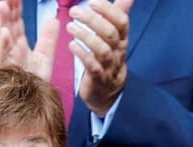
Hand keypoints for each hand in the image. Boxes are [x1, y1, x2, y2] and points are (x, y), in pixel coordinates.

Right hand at [0, 0, 58, 79]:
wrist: (34, 106)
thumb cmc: (35, 83)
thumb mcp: (44, 57)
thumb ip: (48, 39)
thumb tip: (53, 19)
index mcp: (18, 44)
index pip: (16, 21)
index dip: (17, 7)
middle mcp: (10, 50)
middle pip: (8, 24)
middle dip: (8, 9)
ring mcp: (7, 60)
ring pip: (3, 38)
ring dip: (2, 21)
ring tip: (3, 4)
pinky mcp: (6, 72)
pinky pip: (4, 58)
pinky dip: (4, 45)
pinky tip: (5, 33)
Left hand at [70, 0, 132, 117]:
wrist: (108, 93)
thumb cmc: (108, 59)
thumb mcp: (115, 36)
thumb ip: (118, 14)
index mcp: (122, 40)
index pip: (122, 22)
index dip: (108, 10)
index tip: (92, 1)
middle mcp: (118, 53)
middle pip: (110, 34)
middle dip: (93, 20)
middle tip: (75, 11)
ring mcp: (109, 67)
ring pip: (102, 50)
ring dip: (85, 36)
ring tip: (70, 26)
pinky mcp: (98, 79)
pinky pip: (92, 66)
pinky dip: (82, 54)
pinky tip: (71, 45)